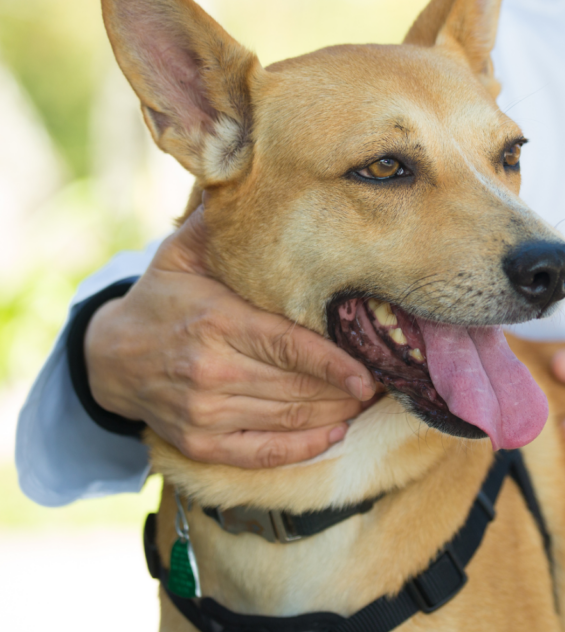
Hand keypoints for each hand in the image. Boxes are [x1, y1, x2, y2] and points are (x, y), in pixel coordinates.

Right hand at [84, 207, 376, 467]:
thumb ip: (225, 226)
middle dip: (347, 389)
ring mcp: (203, 413)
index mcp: (215, 322)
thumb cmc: (165, 298)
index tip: (371, 373)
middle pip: (297, 386)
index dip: (335, 364)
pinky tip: (334, 433)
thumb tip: (261, 178)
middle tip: (384, 380)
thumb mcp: (184, 254)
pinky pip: (264, 453)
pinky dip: (304, 447)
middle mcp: (209, 371)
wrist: (112, 357)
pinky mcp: (200, 443)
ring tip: (365, 401)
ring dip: (335, 414)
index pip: (289, 347)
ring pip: (289, 419)